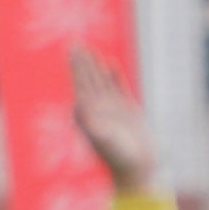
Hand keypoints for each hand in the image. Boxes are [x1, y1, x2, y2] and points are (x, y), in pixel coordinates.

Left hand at [63, 46, 151, 189]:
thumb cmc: (119, 157)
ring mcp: (112, 109)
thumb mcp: (103, 140)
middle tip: (73, 41)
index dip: (76, 65)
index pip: (80, 83)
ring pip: (102, 81)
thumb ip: (91, 125)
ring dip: (95, 65)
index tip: (70, 49)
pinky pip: (119, 87)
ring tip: (88, 50)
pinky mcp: (127, 111)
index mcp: (88, 113)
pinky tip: (110, 66)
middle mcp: (97, 109)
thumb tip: (78, 109)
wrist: (137, 168)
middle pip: (88, 79)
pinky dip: (114, 76)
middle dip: (81, 61)